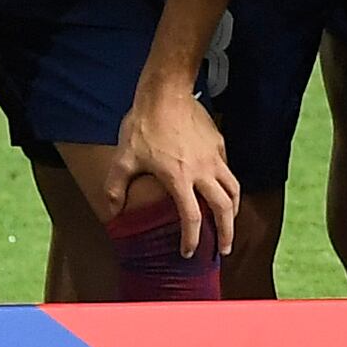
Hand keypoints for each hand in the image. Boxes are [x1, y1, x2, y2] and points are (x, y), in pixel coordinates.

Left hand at [112, 74, 240, 254]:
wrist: (166, 93)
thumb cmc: (143, 125)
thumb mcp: (124, 158)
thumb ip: (116, 187)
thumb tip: (112, 212)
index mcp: (179, 179)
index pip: (192, 218)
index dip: (193, 239)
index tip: (190, 253)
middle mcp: (202, 171)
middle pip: (224, 208)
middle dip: (226, 232)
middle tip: (224, 250)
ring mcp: (214, 156)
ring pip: (234, 189)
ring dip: (234, 210)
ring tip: (230, 222)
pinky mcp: (218, 143)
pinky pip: (228, 169)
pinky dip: (228, 184)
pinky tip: (220, 187)